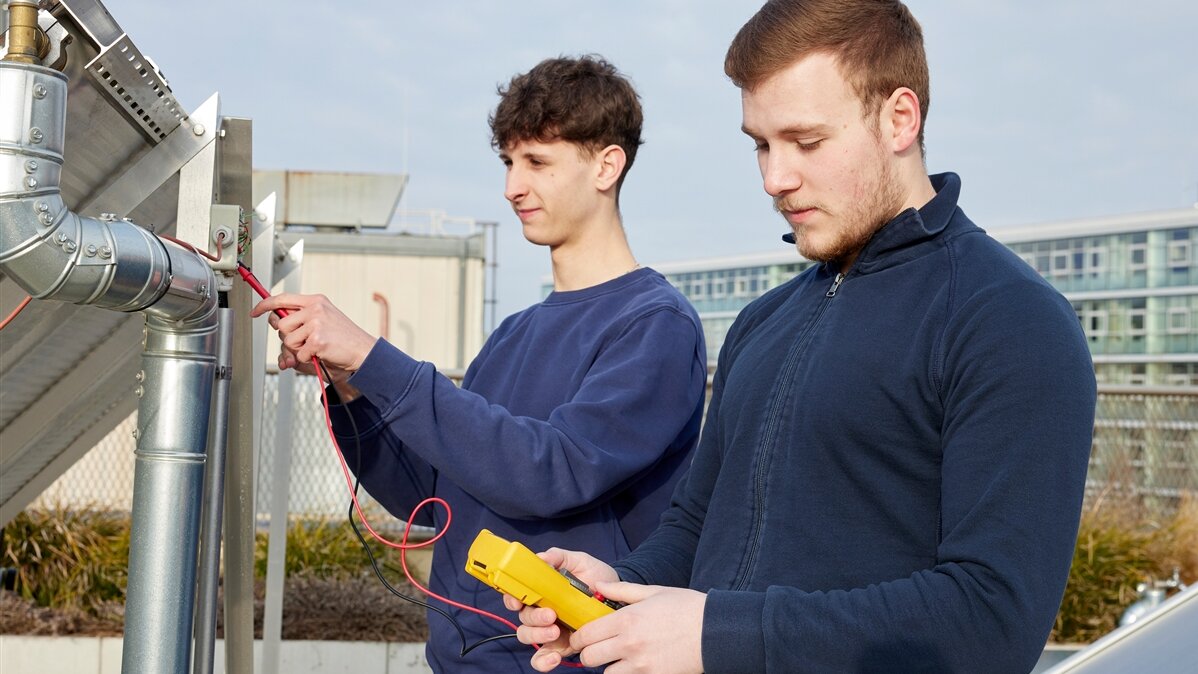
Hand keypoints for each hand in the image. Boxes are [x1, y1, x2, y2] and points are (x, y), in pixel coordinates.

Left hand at [250, 293, 375, 375]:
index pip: (282, 298)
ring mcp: (316, 323)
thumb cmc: (343, 338)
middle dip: (288, 337)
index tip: (255, 312)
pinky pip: (299, 354)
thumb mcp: (323, 321)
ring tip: (316, 346)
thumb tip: (276, 326)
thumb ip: (300, 321)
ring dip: (298, 349)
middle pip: (281, 324)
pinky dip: (308, 358)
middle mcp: (315, 308)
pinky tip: (321, 353)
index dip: (265, 305)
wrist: (363, 350)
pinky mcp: (317, 340)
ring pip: (288, 340)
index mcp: (315, 301)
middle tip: (304, 341)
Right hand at [503, 548, 618, 671]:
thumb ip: (559, 557)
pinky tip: (554, 658)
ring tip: (556, 631)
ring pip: (528, 636)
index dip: (512, 598)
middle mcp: (540, 610)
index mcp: (541, 591)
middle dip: (533, 618)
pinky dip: (543, 661)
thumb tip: (541, 557)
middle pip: (522, 617)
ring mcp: (549, 629)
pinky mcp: (560, 646)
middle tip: (550, 615)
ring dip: (538, 635)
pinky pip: (543, 657)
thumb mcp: (579, 561)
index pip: (517, 595)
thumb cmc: (595, 576)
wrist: (617, 595)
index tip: (518, 600)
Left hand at [569, 582, 704, 672]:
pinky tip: (634, 663)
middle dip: (590, 653)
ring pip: (606, 673)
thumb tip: (598, 586)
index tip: (583, 636)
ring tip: (618, 656)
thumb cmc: (686, 608)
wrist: (715, 632)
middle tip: (598, 647)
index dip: (579, 637)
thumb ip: (621, 591)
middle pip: (590, 658)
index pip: (586, 634)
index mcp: (627, 619)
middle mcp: (629, 643)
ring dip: (608, 666)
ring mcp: (640, 664)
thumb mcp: (654, 592)